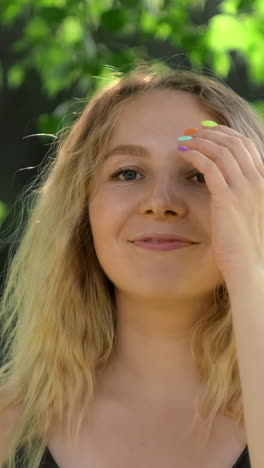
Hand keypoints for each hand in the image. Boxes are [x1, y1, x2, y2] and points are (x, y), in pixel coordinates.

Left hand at [178, 122, 263, 280]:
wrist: (250, 266)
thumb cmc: (246, 245)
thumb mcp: (251, 213)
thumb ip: (243, 195)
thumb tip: (226, 184)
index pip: (247, 145)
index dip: (226, 134)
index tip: (207, 132)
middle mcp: (258, 181)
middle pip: (234, 142)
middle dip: (211, 132)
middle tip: (192, 131)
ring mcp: (245, 189)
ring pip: (222, 151)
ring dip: (201, 141)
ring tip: (184, 140)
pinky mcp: (228, 199)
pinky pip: (210, 167)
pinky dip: (196, 156)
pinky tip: (183, 154)